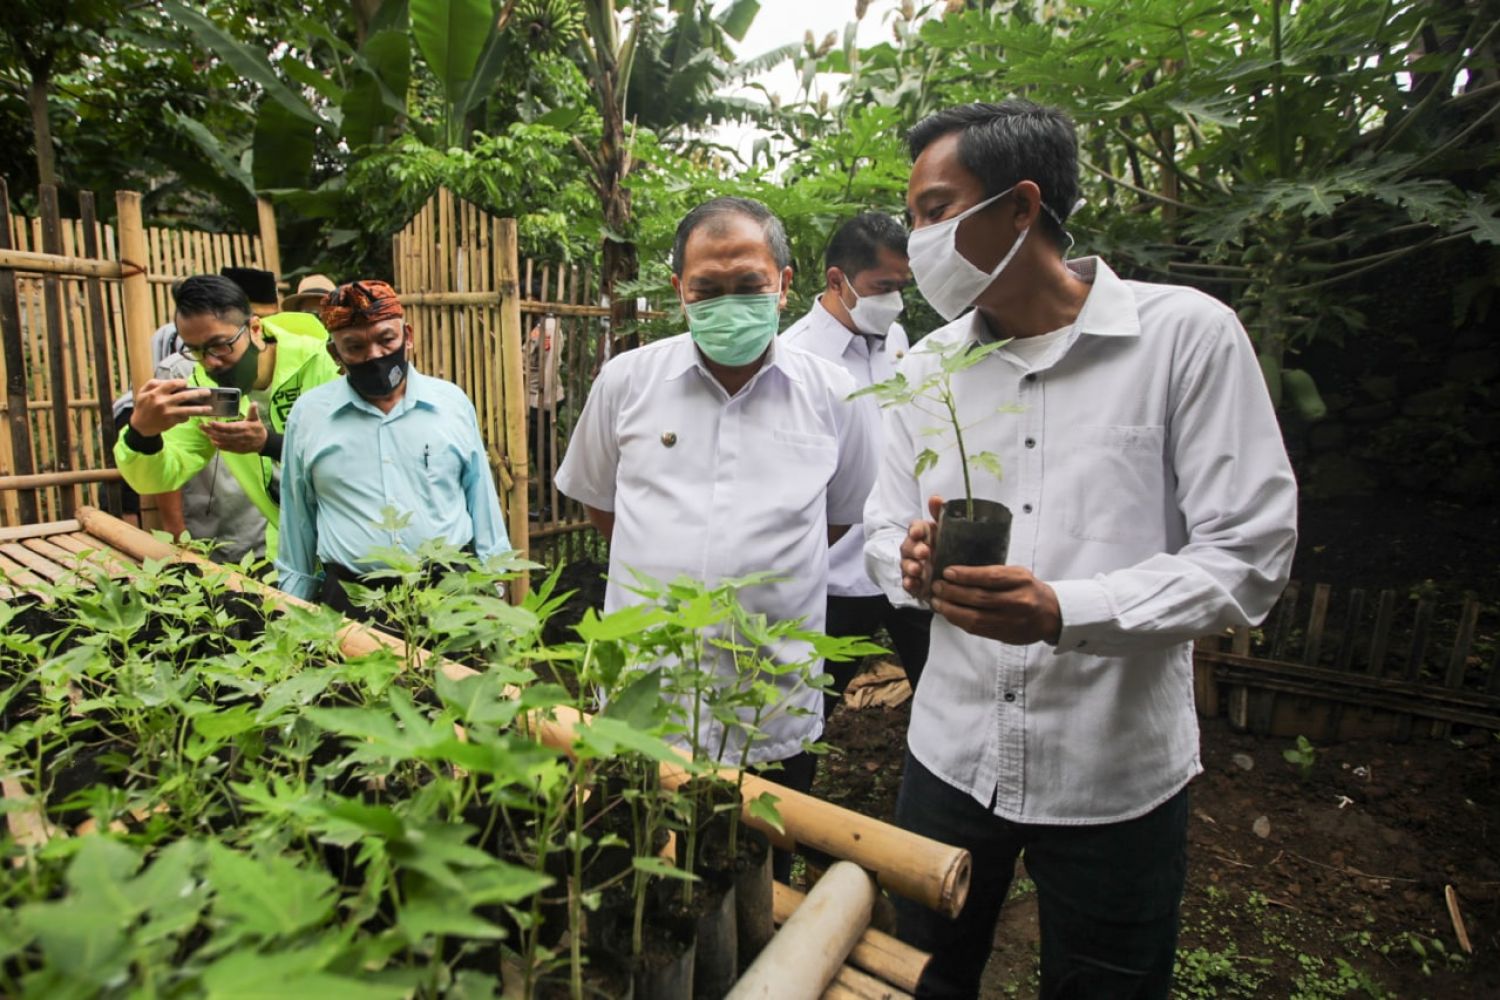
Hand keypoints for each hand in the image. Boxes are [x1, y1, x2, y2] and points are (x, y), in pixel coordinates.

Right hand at [128, 379, 211, 436]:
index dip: (182, 382)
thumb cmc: (143, 407)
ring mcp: (168, 413)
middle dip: (198, 393)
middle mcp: (163, 402)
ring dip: (200, 409)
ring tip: (209, 408)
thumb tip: (169, 381)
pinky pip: (184, 418)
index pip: (172, 384)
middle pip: (184, 396)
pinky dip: (188, 416)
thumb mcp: (143, 392)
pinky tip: (191, 415)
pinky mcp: (171, 421)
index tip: (187, 383)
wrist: (140, 426)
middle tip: (208, 392)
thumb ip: (154, 384)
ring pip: (188, 410)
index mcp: (156, 393)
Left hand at [199, 401, 267, 453]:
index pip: (230, 427)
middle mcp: (239, 437)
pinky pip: (225, 447)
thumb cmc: (258, 429)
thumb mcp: (257, 419)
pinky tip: (211, 440)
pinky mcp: (236, 449)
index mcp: (244, 428)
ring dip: (212, 437)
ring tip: (204, 431)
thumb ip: (253, 412)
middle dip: (211, 431)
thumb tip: (254, 403)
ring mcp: (237, 444)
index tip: (211, 422)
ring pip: (222, 441)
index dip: (220, 426)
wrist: (263, 443)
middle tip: (201, 426)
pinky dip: (217, 444)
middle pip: (223, 435)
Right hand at [899, 495, 944, 599]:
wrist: (955, 576)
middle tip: (924, 552)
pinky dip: (909, 583)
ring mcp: (914, 566)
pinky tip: (913, 584)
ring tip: (918, 569)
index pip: (915, 528)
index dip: (915, 529)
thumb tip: (935, 498)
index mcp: (924, 534)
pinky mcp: (915, 583)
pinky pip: (908, 583)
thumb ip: (941, 514)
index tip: (919, 532)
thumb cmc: (949, 550)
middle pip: (908, 546)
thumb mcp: (949, 531)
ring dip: (910, 566)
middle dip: (914, 548)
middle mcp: (916, 549)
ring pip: (906, 564)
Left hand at [930, 564, 1062, 645]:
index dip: (966, 575)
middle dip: (953, 592)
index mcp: (1021, 581)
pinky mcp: (1004, 635)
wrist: (1050, 616)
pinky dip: (959, 621)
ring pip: (975, 617)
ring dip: (951, 610)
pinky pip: (977, 629)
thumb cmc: (1029, 590)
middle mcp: (1018, 601)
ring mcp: (1011, 621)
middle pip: (980, 598)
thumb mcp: (1018, 574)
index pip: (990, 577)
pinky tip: (948, 613)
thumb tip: (959, 573)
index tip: (947, 572)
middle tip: (937, 586)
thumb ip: (994, 573)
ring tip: (937, 601)